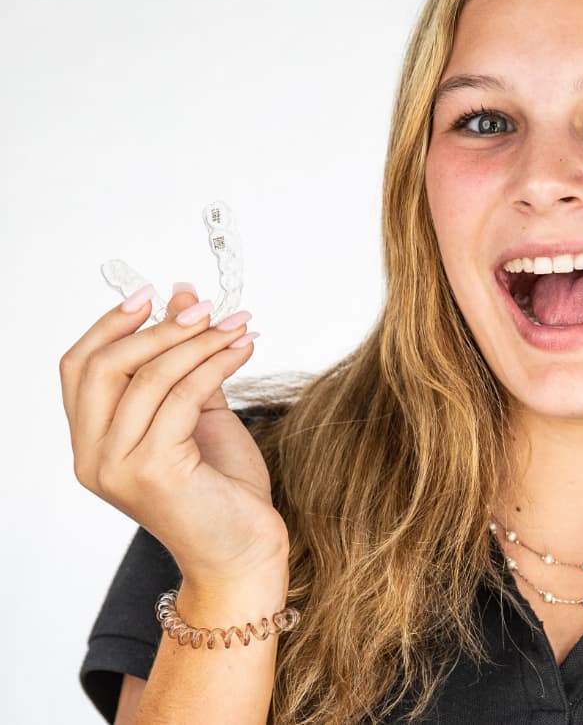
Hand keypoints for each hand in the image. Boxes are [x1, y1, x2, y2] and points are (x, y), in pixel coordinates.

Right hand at [60, 285, 287, 585]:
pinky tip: (243, 348)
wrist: (243, 550)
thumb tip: (183, 298)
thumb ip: (184, 360)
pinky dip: (217, 363)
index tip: (153, 292)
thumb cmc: (220, 486)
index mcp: (92, 442)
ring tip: (238, 324)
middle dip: (159, 327)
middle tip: (206, 307)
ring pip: (148, 377)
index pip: (79, 367)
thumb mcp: (197, 411)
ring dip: (198, 340)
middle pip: (105, 366)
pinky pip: (182, 397)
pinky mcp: (152, 472)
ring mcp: (117, 468)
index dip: (111, 323)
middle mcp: (93, 457)